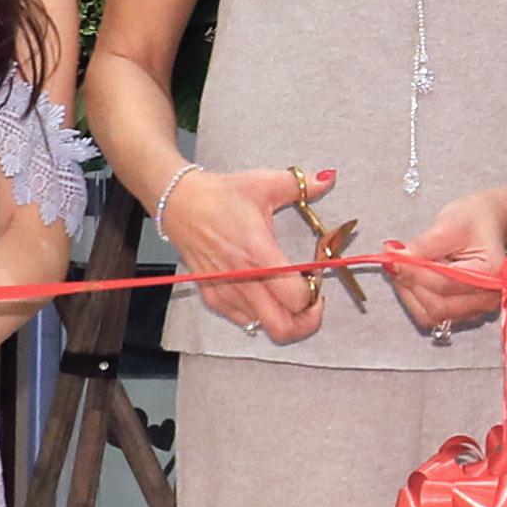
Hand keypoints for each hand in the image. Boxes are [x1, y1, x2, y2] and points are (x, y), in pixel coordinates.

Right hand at [162, 163, 333, 339]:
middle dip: (306, 320)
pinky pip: (245, 321)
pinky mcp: (212, 298)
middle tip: (312, 300)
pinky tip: (265, 291)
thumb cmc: (220, 196)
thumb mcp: (264, 184)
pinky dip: (261, 314)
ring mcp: (225, 293)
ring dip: (284, 316)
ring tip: (287, 292)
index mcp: (258, 255)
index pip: (297, 298)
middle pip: (283, 328)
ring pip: (265, 327)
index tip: (317, 276)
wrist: (178, 203)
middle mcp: (242, 280)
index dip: (315, 292)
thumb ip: (302, 184)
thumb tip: (328, 178)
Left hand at [387, 185, 506, 333]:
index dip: (413, 273)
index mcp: (490, 274)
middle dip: (410, 285)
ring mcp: (477, 308)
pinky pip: (432, 316)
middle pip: (438, 306)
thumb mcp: (449, 223)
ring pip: (431, 315)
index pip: (444, 284)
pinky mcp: (463, 312)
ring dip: (410, 294)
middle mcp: (487, 297)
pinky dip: (416, 299)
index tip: (392, 259)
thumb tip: (395, 259)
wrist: (489, 223)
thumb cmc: (476, 220)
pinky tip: (413, 278)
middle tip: (395, 262)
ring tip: (405, 268)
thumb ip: (422, 245)